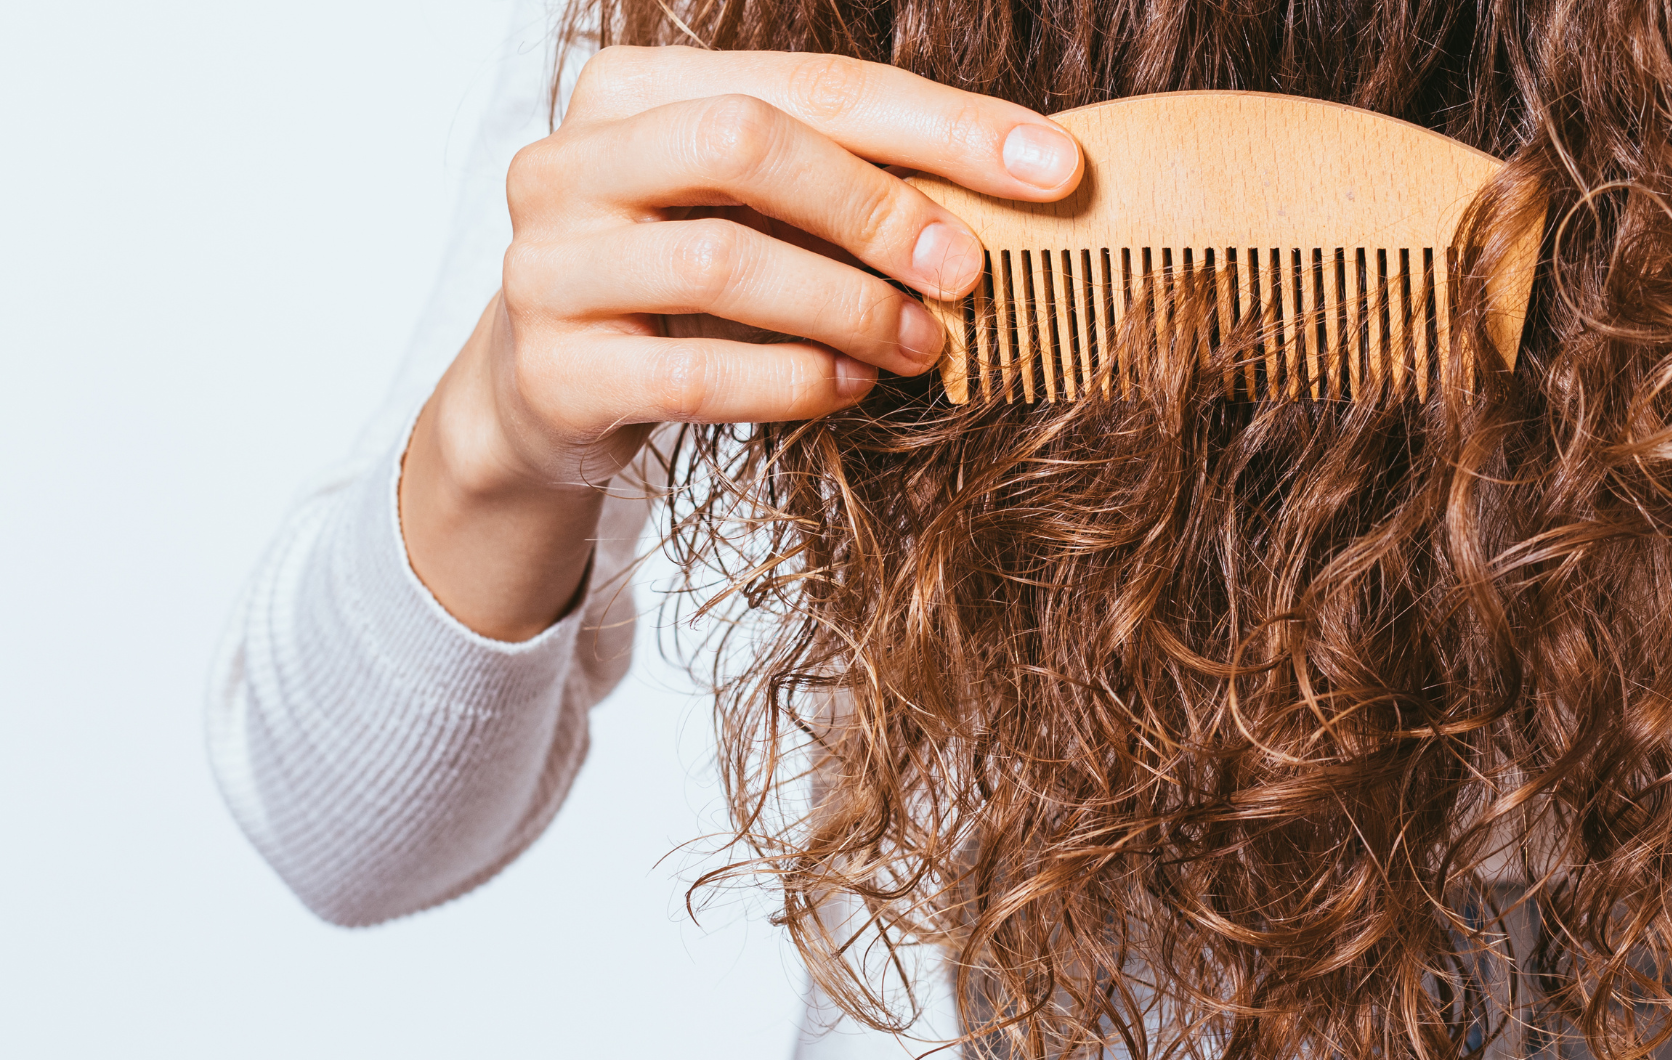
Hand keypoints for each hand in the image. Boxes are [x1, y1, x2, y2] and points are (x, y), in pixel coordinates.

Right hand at [402, 46, 1082, 639]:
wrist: (543, 392)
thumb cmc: (680, 283)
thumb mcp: (753, 210)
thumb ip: (852, 180)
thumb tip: (1026, 184)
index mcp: (633, 88)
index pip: (810, 84)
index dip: (942, 123)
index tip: (1054, 169)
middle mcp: (571, 160)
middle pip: (745, 144)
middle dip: (878, 206)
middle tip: (968, 270)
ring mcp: (546, 266)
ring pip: (719, 264)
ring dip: (847, 306)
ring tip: (920, 343)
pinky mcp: (551, 371)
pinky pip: (693, 373)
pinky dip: (791, 380)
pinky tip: (848, 385)